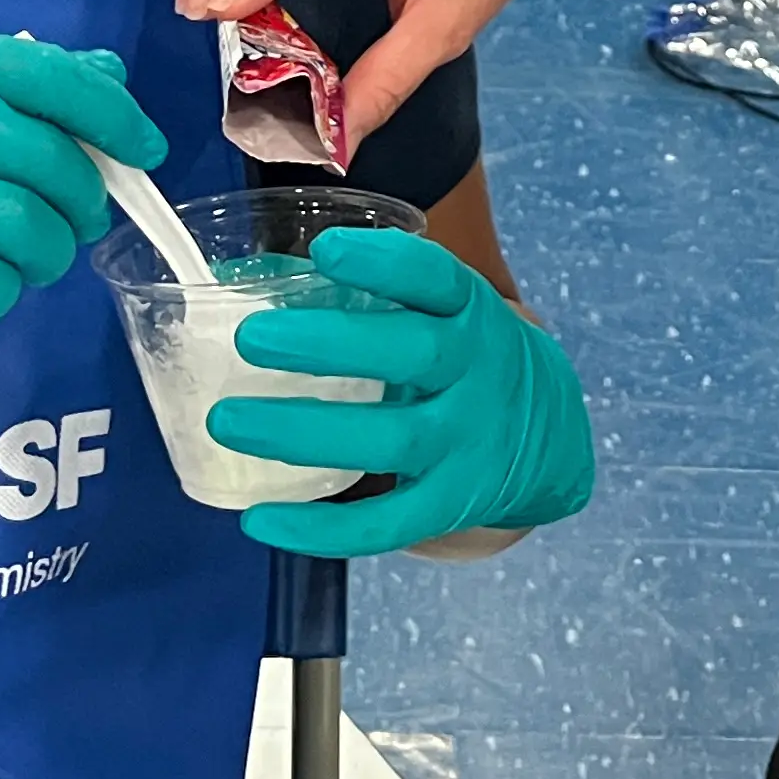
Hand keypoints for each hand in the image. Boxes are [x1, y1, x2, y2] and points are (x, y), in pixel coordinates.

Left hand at [213, 225, 594, 553]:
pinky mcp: (449, 505)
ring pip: (391, 441)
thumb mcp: (442, 313)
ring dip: (305, 432)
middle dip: (329, 345)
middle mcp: (476, 374)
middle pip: (411, 355)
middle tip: (251, 338)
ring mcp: (466, 444)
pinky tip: (260, 518)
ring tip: (230, 421)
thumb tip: (239, 281)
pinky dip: (321, 528)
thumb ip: (368, 295)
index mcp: (470, 312)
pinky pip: (385, 524)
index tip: (325, 249)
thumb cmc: (460, 359)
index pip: (437, 278)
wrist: (548, 438)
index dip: (384, 263)